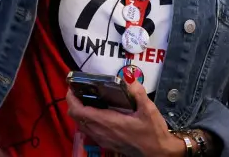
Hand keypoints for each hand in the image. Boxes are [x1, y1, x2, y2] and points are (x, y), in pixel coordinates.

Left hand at [66, 82, 181, 156]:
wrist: (158, 153)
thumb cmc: (153, 133)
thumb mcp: (149, 110)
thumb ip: (138, 93)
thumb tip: (129, 79)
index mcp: (108, 122)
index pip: (79, 111)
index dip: (71, 99)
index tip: (72, 87)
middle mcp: (101, 132)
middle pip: (76, 118)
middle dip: (73, 103)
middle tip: (78, 90)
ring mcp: (103, 139)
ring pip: (81, 125)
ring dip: (78, 112)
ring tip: (86, 98)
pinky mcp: (106, 143)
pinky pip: (89, 131)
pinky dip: (86, 120)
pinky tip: (97, 112)